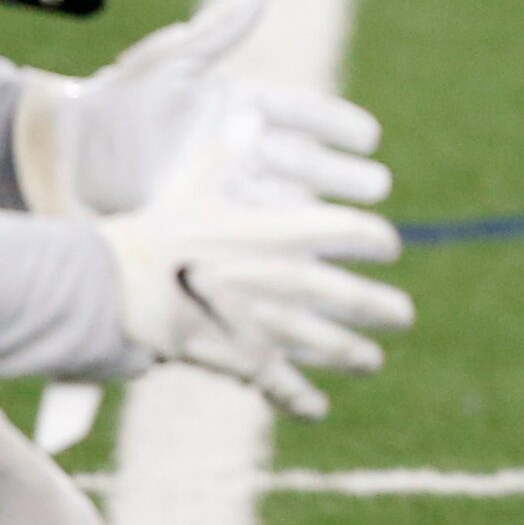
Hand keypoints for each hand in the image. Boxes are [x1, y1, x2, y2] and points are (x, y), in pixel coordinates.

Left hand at [18, 0, 391, 217]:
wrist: (66, 152)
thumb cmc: (116, 98)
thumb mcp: (168, 63)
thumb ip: (218, 33)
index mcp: (237, 103)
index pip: (299, 111)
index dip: (335, 124)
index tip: (370, 137)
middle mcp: (237, 147)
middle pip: (301, 162)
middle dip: (340, 177)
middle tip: (378, 189)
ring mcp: (221, 187)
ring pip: (283, 204)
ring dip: (319, 217)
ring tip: (354, 233)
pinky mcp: (200, 222)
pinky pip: (247, 238)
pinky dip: (276, 250)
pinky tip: (305, 264)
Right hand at [94, 105, 412, 419]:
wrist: (121, 285)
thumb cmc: (162, 224)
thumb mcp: (198, 174)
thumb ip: (230, 146)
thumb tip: (247, 115)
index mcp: (284, 233)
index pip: (355, 233)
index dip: (377, 240)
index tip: (389, 246)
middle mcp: (288, 282)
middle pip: (354, 298)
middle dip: (383, 308)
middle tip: (402, 315)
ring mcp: (270, 327)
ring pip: (329, 346)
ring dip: (356, 355)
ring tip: (373, 360)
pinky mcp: (245, 363)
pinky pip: (282, 388)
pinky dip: (302, 401)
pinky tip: (318, 409)